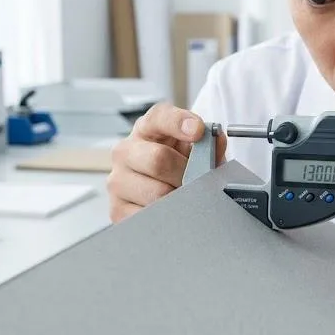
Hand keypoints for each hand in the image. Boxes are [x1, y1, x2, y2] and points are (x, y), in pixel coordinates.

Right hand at [107, 102, 225, 223]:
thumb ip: (209, 145)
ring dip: (179, 199)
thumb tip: (217, 139)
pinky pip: (149, 216)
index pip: (159, 117)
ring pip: (157, 192)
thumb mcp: (196, 151)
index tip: (198, 130)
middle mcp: (126, 151)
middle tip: (197, 181)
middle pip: (158, 159)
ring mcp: (118, 180)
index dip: (179, 122)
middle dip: (185, 173)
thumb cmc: (180, 166)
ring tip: (185, 197)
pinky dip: (168, 217)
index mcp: (147, 129)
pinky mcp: (117, 209)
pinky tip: (172, 211)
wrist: (162, 191)